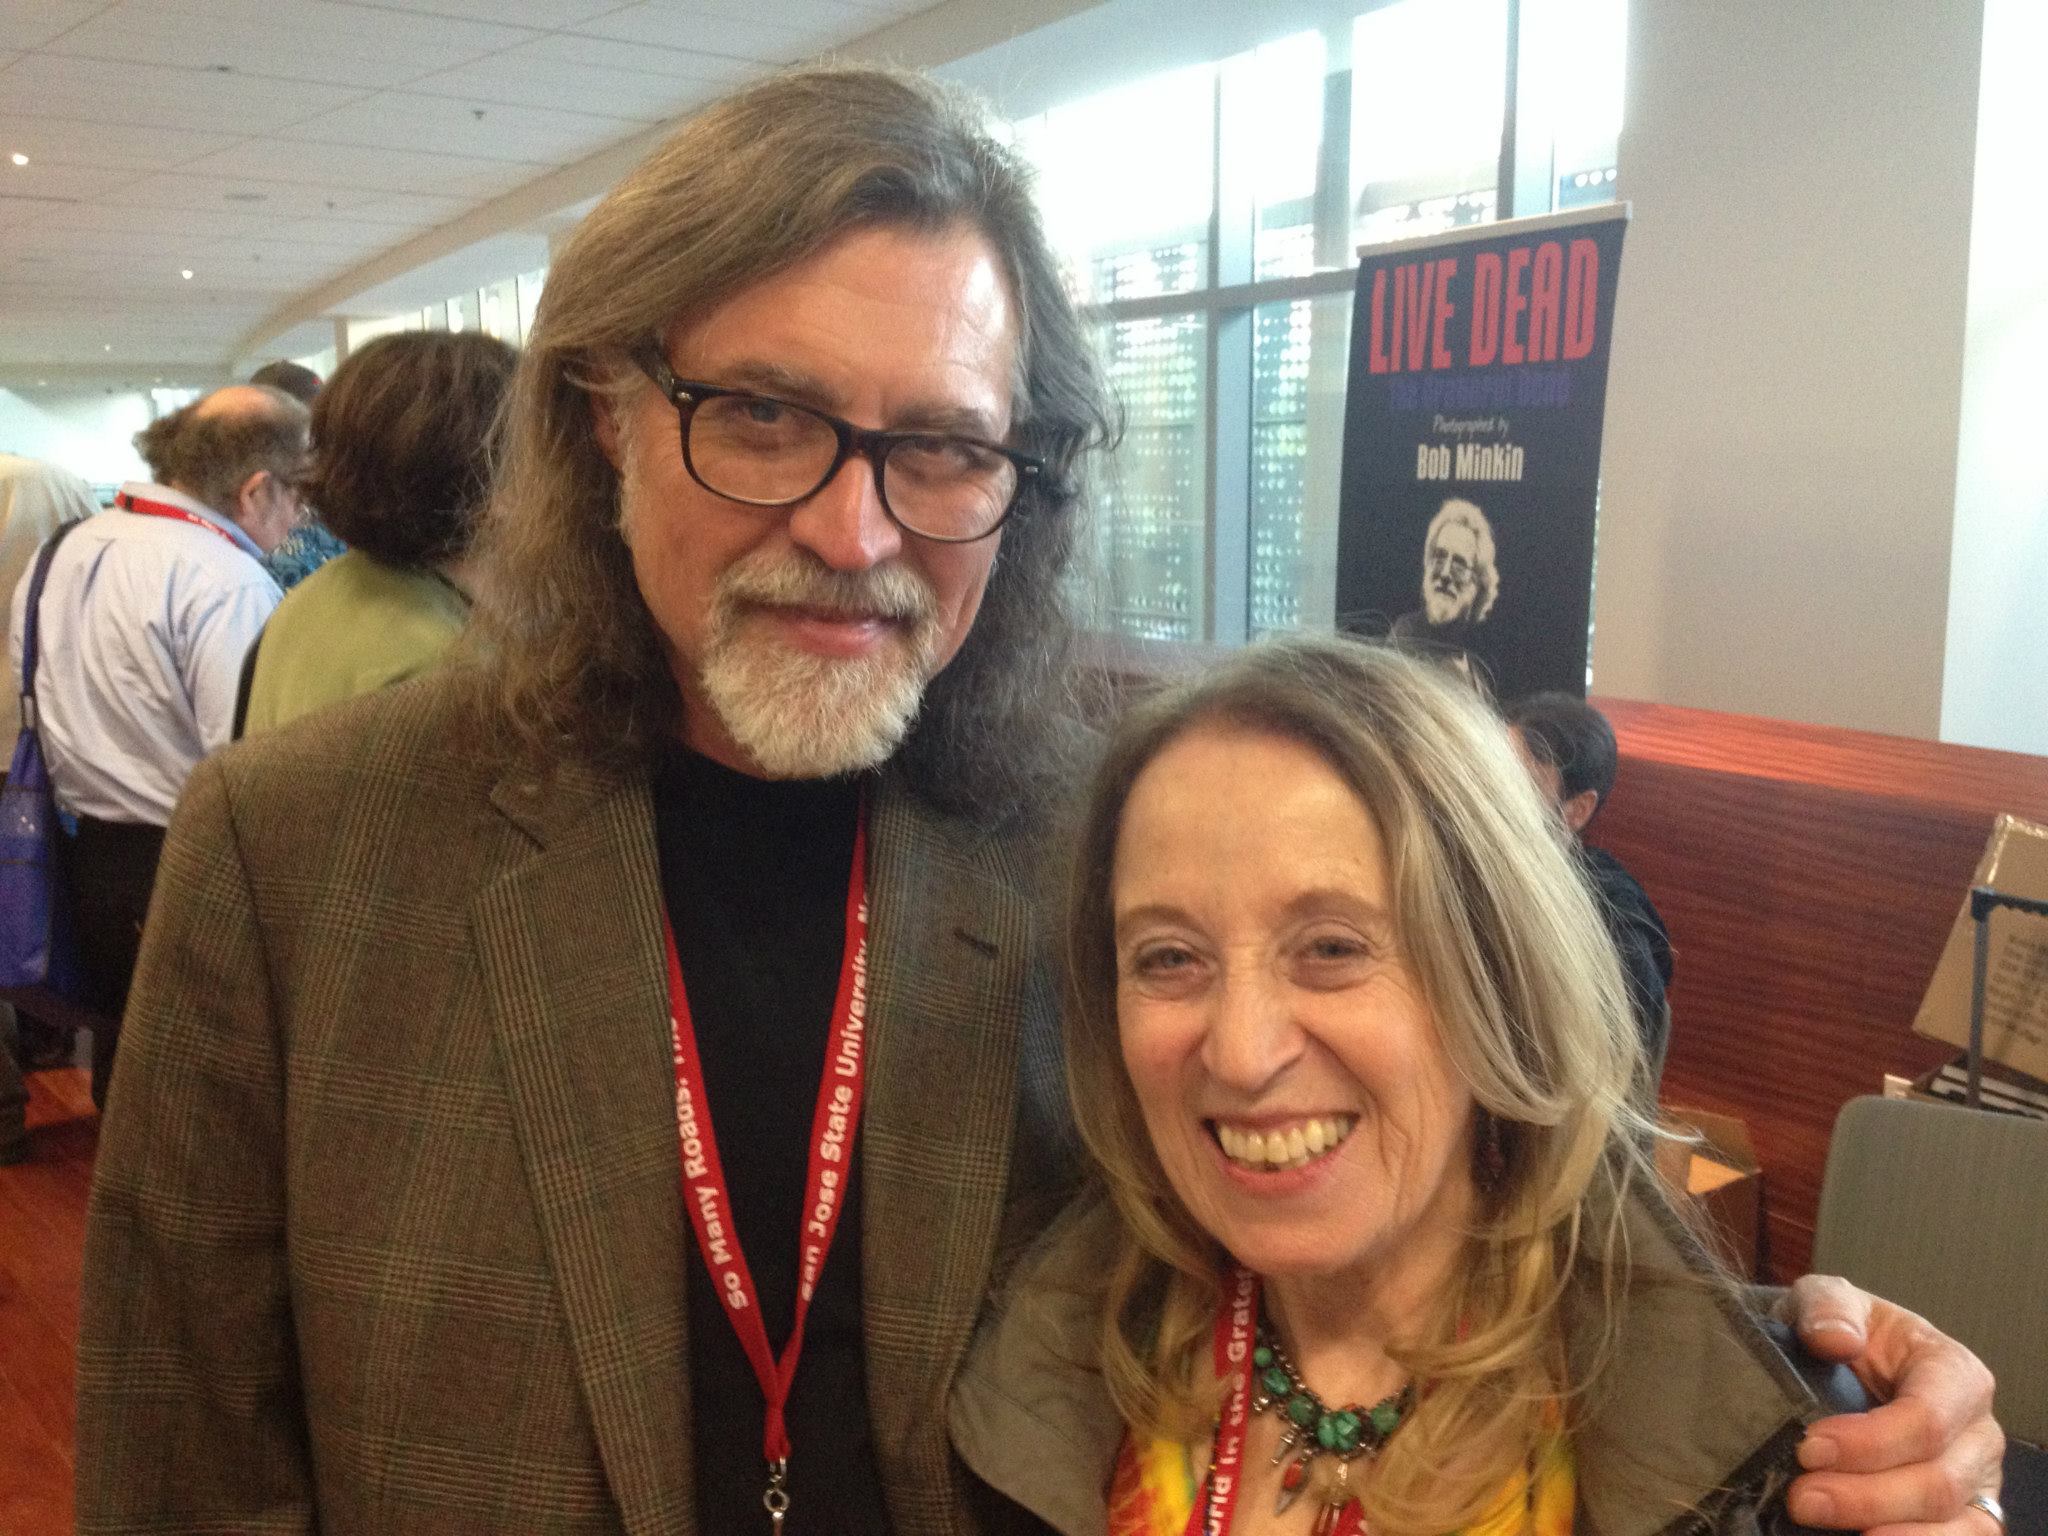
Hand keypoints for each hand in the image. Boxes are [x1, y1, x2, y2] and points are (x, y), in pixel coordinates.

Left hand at [1776, 1276, 2003, 1535]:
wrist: (1832, 1360)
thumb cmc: (1840, 1331)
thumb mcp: (1827, 1301)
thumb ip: (1829, 1307)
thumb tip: (1835, 1338)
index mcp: (1953, 1371)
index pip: (1927, 1417)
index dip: (1871, 1441)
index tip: (1810, 1447)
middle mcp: (1976, 1430)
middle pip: (1938, 1481)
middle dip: (1866, 1495)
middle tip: (1802, 1498)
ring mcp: (1975, 1478)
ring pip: (1951, 1521)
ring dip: (1885, 1527)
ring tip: (1820, 1522)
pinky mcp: (1963, 1515)